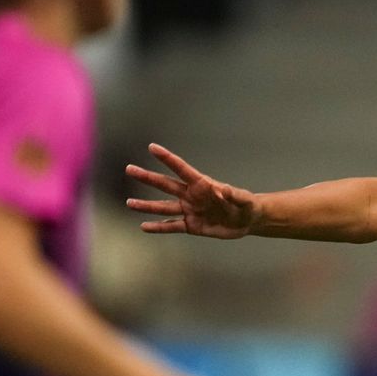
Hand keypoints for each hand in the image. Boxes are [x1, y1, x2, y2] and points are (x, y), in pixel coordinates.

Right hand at [127, 144, 257, 238]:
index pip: (182, 169)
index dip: (168, 158)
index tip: (152, 147)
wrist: (246, 221)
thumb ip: (234, 196)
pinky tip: (143, 227)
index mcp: (202, 185)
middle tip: (130, 169)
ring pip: (164, 208)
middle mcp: (191, 196)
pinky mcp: (191, 226)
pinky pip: (172, 227)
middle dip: (148, 177)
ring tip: (129, 203)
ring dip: (147, 206)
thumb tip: (225, 190)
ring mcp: (189, 210)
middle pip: (166, 185)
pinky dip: (158, 228)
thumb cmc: (246, 206)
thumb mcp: (244, 200)